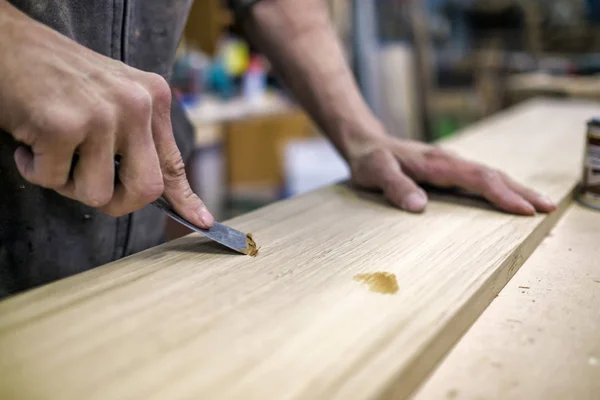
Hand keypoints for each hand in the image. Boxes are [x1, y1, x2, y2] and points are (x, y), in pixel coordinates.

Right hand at [0, 5, 213, 227]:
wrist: (6, 42)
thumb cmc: (58, 77)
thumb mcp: (114, 98)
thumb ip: (137, 138)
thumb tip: (157, 191)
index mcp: (154, 98)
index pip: (173, 162)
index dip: (186, 199)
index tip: (203, 221)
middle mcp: (137, 105)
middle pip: (146, 190)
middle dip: (117, 202)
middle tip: (87, 184)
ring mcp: (103, 114)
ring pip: (97, 193)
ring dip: (67, 183)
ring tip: (52, 148)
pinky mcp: (64, 124)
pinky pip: (52, 180)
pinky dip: (34, 168)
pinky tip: (29, 139)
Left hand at [348, 135, 555, 214]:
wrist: (365, 144)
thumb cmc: (370, 160)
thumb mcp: (375, 172)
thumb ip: (396, 186)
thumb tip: (421, 207)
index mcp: (436, 162)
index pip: (477, 178)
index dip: (501, 195)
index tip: (524, 210)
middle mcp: (448, 161)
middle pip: (492, 175)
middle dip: (521, 192)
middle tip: (549, 208)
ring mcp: (449, 164)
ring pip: (489, 175)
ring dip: (515, 189)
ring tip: (539, 205)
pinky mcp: (447, 170)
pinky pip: (479, 178)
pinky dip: (499, 188)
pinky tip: (509, 197)